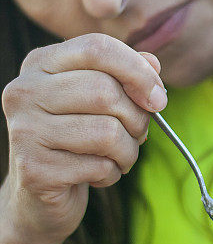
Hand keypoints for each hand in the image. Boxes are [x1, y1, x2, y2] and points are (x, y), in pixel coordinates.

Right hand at [0, 33, 166, 243]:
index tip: (158, 97)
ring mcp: (24, 131)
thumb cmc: (77, 138)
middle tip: (137, 134)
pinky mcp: (34, 170)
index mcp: (40, 63)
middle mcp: (24, 91)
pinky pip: (100, 166)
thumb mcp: (100, 100)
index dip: (137, 70)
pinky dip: (113, 174)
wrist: (40, 195)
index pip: (97, 48)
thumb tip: (153, 63)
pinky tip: (98, 174)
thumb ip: (126, 74)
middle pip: (105, 92)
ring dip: (128, 151)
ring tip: (119, 157)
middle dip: (137, 118)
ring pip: (107, 132)